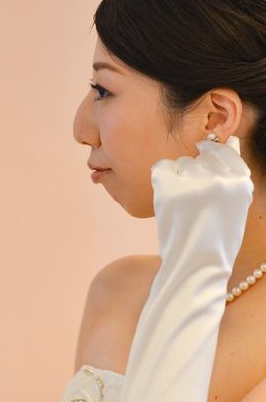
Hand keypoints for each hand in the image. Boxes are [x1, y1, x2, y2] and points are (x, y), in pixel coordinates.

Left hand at [151, 135, 253, 261]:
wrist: (195, 262)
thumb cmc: (215, 236)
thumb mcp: (235, 204)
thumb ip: (233, 174)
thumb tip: (230, 140)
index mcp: (239, 183)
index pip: (225, 150)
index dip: (214, 153)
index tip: (206, 156)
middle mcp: (219, 179)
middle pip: (202, 157)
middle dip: (196, 171)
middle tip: (193, 197)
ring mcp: (192, 183)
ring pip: (182, 161)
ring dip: (180, 176)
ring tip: (183, 202)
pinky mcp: (168, 188)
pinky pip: (163, 166)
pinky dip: (163, 178)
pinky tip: (168, 196)